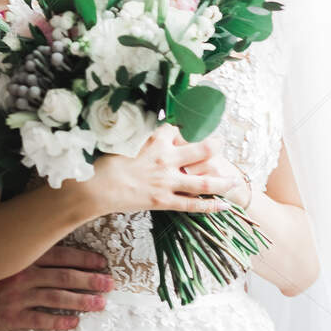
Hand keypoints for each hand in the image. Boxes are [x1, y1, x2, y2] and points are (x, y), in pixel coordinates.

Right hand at [0, 245, 113, 330]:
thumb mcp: (2, 255)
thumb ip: (24, 249)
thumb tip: (47, 238)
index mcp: (24, 258)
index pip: (60, 255)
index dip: (83, 259)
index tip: (101, 262)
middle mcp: (24, 275)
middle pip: (64, 276)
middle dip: (90, 280)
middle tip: (109, 284)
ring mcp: (19, 296)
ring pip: (57, 297)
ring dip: (81, 300)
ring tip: (99, 304)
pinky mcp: (12, 317)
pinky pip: (39, 319)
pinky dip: (58, 321)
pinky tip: (73, 323)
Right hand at [83, 124, 240, 217]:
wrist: (95, 187)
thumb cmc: (104, 162)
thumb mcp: (123, 140)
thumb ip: (140, 134)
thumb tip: (147, 124)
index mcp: (155, 139)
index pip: (179, 128)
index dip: (188, 128)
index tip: (194, 127)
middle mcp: (167, 158)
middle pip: (202, 149)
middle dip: (215, 146)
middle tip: (221, 145)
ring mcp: (167, 181)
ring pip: (204, 181)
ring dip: (223, 180)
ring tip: (235, 180)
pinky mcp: (163, 201)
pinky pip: (192, 205)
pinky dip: (210, 206)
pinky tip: (223, 206)